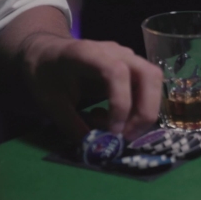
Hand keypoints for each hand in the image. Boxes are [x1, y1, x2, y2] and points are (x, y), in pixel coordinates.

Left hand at [22, 35, 163, 140]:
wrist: (45, 51)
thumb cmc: (45, 73)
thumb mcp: (50, 102)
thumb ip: (72, 125)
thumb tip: (97, 148)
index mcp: (88, 54)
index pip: (117, 73)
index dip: (121, 103)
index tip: (113, 131)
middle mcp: (115, 52)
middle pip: (149, 76)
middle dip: (145, 111)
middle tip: (128, 136)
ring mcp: (128, 58)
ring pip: (155, 82)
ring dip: (147, 111)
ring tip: (126, 132)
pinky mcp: (133, 68)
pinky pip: (149, 88)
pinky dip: (141, 109)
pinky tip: (121, 120)